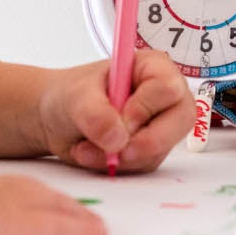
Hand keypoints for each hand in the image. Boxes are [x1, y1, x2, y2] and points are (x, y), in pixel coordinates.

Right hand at [0, 161, 105, 234]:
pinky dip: (79, 230)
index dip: (27, 192)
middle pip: (37, 192)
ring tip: (93, 222)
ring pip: (53, 208)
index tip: (39, 195)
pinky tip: (97, 233)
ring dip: (75, 214)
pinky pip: (57, 228)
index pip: (7, 187)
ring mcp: (8, 207)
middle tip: (80, 207)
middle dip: (60, 200)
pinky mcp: (17, 227)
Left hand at [36, 53, 193, 173]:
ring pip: (159, 149)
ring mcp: (159, 125)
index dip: (146, 108)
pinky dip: (116, 166)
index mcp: (152, 67)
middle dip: (146, 142)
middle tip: (116, 151)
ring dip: (121, 157)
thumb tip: (117, 137)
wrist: (54, 120)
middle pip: (180, 120)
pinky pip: (143, 165)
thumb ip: (95, 113)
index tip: (121, 121)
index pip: (167, 88)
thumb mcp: (76, 97)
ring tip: (86, 147)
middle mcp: (163, 96)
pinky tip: (92, 155)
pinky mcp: (149, 150)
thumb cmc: (69, 95)